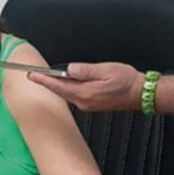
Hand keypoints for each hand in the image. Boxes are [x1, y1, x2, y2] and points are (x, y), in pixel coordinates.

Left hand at [28, 62, 144, 111]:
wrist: (141, 93)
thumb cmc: (126, 81)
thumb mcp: (105, 70)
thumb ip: (85, 70)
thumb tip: (70, 69)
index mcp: (85, 93)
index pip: (58, 85)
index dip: (43, 80)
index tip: (32, 75)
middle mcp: (84, 102)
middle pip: (60, 91)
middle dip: (47, 82)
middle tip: (35, 74)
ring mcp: (87, 105)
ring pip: (66, 93)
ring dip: (57, 85)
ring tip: (47, 76)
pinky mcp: (91, 104)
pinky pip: (74, 95)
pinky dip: (67, 88)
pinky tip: (66, 82)